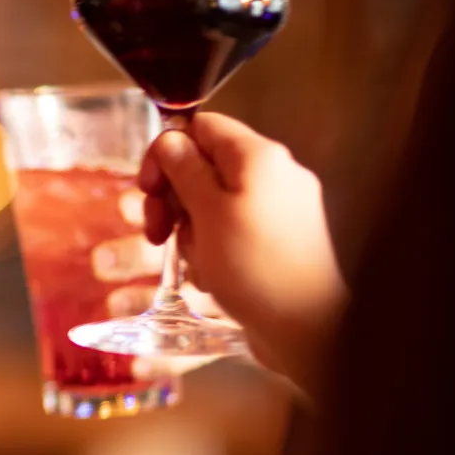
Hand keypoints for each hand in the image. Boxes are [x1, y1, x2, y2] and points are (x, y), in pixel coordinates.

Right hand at [138, 113, 347, 391]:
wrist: (305, 327)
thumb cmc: (253, 266)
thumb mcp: (207, 213)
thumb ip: (185, 170)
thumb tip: (171, 140)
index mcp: (258, 157)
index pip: (201, 128)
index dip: (167, 153)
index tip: (148, 190)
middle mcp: (273, 175)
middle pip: (204, 167)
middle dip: (173, 200)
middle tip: (156, 233)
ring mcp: (279, 209)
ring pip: (213, 203)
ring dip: (190, 231)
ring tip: (193, 262)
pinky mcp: (277, 240)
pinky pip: (231, 230)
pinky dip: (212, 248)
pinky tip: (211, 276)